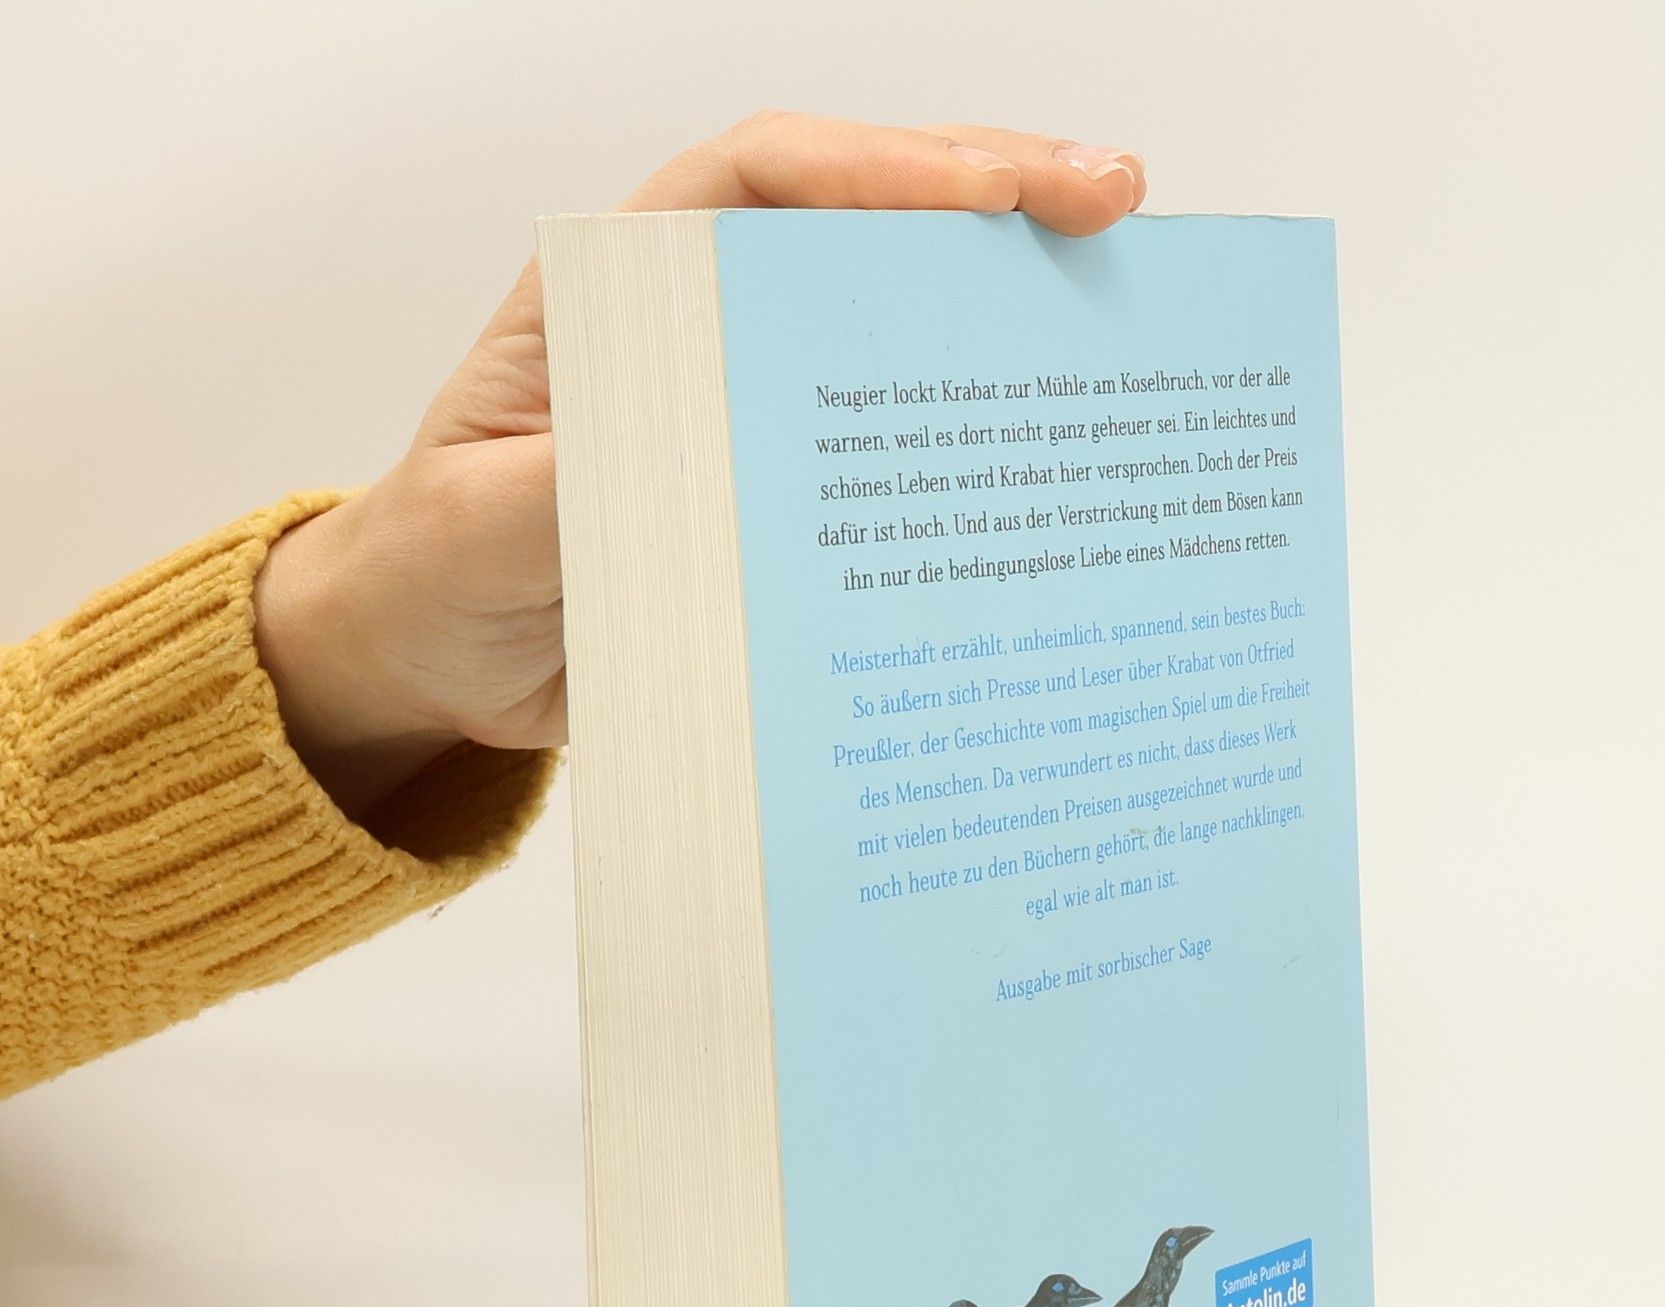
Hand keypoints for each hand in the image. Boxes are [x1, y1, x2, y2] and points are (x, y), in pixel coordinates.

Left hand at [253, 111, 1148, 819]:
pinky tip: (1050, 449)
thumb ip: (555, 493)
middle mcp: (701, 328)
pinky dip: (973, 443)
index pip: (758, 180)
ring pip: (894, 324)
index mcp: (617, 294)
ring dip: (1004, 308)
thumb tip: (660, 463)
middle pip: (858, 227)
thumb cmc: (434, 572)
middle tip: (1113, 207)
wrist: (440, 669)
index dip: (879, 170)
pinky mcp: (784, 495)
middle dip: (990, 202)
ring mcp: (753, 408)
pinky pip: (891, 451)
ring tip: (1121, 297)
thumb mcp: (475, 531)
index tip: (988, 193)